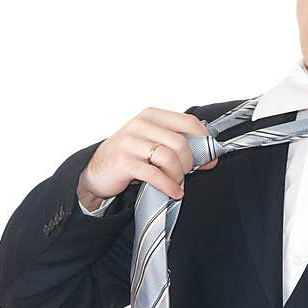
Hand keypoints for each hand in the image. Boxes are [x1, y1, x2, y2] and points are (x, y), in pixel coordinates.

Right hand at [77, 108, 217, 209]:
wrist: (97, 172)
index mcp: (151, 115)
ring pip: (169, 158)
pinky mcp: (124, 162)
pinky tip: (174, 192)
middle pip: (181, 143)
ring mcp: (130, 143)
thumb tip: (210, 156)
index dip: (204, 141)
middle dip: (190, 162)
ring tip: (177, 182)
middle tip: (187, 173)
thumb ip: (177, 142)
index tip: (210, 157)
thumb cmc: (130, 156)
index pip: (188, 122)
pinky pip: (155, 175)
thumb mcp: (152, 141)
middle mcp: (140, 125)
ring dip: (179, 175)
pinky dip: (169, 186)